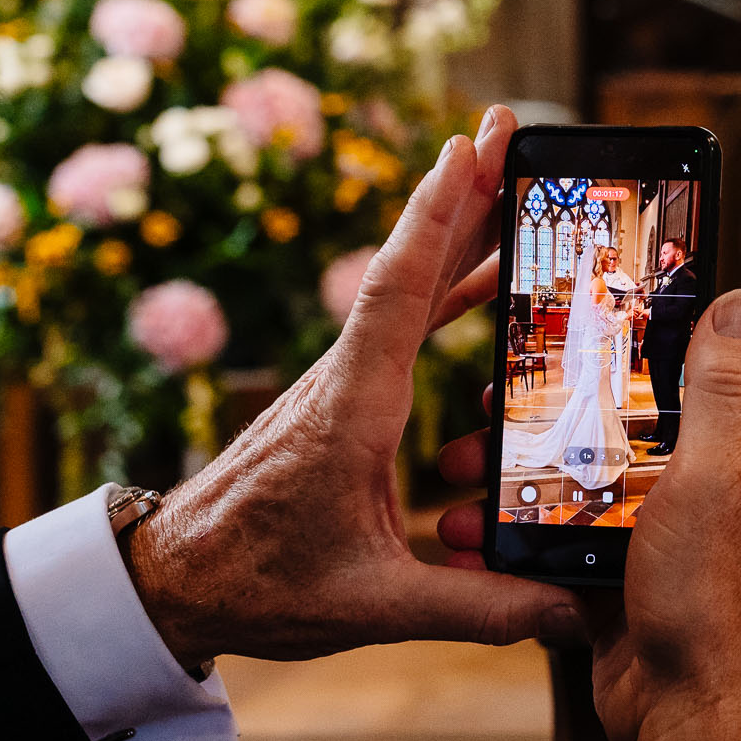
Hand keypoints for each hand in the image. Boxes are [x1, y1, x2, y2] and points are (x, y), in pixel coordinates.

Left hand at [127, 105, 581, 670]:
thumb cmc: (258, 586)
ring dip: (457, 232)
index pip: (398, 292)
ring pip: (407, 290)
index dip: (436, 216)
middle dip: (460, 193)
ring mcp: (342, 385)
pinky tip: (485, 279)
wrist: (175, 583)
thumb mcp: (372, 607)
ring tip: (511, 179)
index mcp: (352, 411)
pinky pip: (401, 327)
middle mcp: (345, 380)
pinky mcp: (342, 402)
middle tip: (504, 127)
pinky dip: (444, 289)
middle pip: (411, 266)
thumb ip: (474, 609)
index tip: (465, 149)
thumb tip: (565, 613)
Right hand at [438, 291, 740, 740]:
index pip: (658, 388)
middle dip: (527, 437)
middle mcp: (697, 499)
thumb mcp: (716, 473)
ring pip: (567, 498)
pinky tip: (461, 545)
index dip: (592, 370)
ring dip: (505, 495)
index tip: (528, 360)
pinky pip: (552, 557)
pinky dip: (507, 550)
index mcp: (732, 459)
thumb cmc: (716, 598)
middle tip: (465, 436)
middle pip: (600, 441)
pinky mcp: (618, 595)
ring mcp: (654, 550)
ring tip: (449, 494)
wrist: (692, 719)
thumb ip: (720, 386)